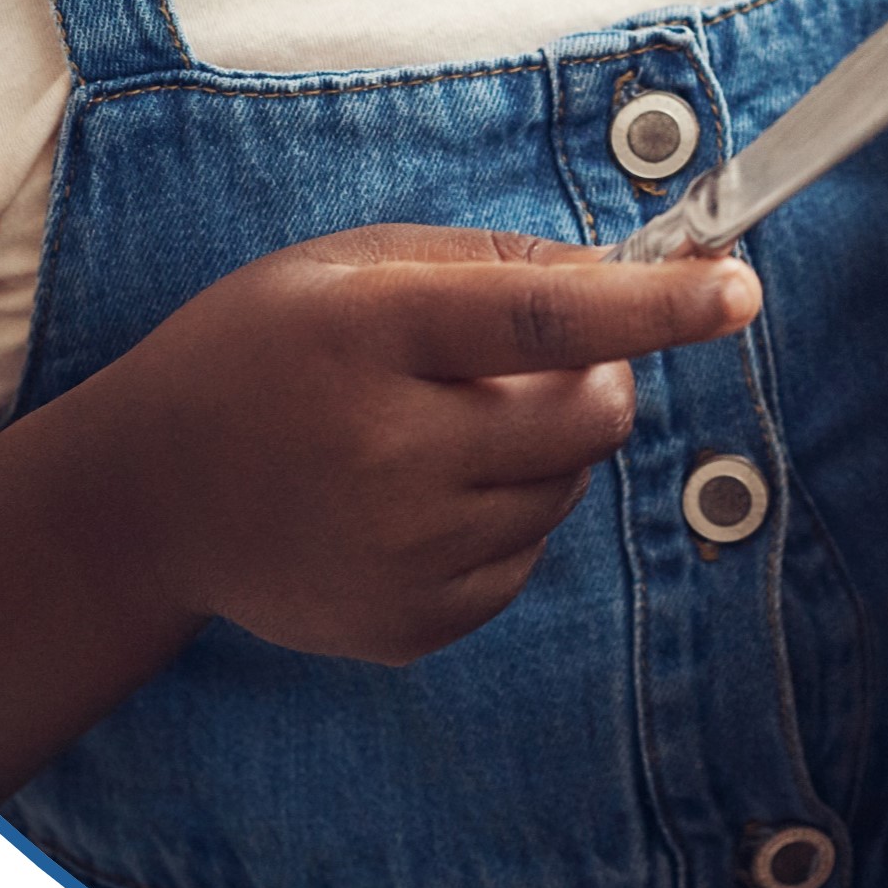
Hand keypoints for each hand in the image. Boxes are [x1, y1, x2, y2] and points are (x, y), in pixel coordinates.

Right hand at [103, 225, 757, 665]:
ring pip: (568, 489)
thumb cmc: (262, 350)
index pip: (544, 320)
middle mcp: (387, 451)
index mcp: (372, 336)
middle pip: (585, 415)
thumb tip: (626, 271)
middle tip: (528, 364)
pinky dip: (508, 517)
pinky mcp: (409, 624)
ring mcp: (397, 552)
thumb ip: (492, 263)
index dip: (654, 306)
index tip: (739, 288)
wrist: (148, 499)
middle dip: (597, 378)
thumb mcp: (349, 266)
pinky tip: (422, 493)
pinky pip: (529, 559)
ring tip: (445, 428)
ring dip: (546, 449)